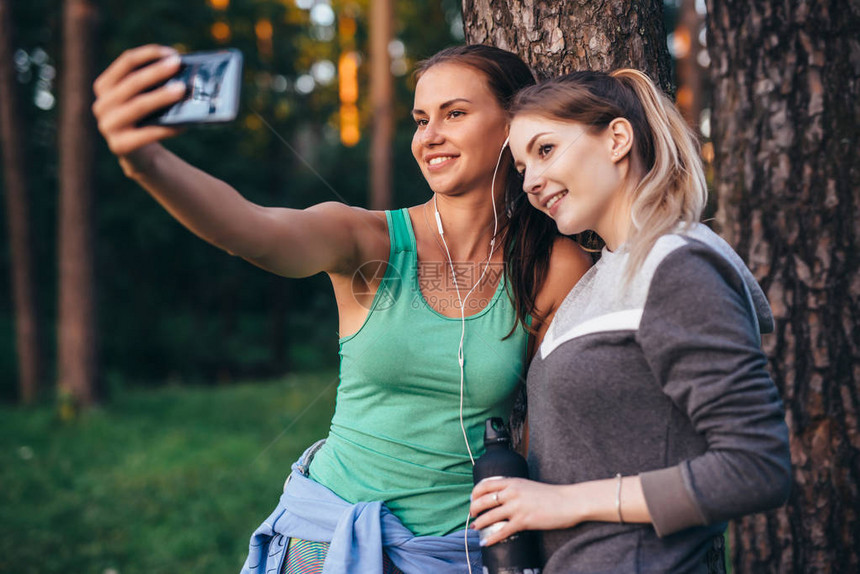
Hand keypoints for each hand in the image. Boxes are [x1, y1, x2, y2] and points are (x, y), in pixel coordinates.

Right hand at [92, 44, 185, 158]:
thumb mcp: (146, 98)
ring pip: (137, 106)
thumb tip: (181, 70)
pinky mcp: (119, 146)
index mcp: (104, 86)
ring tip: (181, 90)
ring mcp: (108, 126)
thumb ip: (154, 84)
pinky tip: (184, 124)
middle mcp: (101, 104)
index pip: (126, 62)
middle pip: (131, 83)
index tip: (172, 53)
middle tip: (178, 65)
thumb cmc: (147, 120)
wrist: (140, 155)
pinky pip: (147, 134)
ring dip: (161, 96)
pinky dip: (167, 128)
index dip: (149, 54)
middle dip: (156, 72)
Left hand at [469, 477, 583, 546]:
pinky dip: (491, 538)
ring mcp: (517, 507)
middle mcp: (512, 492)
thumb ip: (514, 489)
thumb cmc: (550, 495)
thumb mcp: (528, 485)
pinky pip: (502, 531)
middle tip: (473, 515)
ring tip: (476, 527)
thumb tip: (501, 497)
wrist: (568, 502)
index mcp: (512, 482)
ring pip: (490, 516)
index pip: (485, 484)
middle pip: (483, 500)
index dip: (475, 493)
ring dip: (479, 523)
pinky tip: (486, 542)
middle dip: (474, 509)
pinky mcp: (524, 521)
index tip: (472, 499)